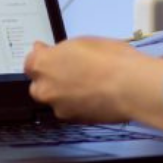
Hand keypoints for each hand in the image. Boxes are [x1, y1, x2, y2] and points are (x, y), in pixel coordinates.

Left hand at [24, 38, 162, 130]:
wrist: (131, 87)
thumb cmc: (112, 60)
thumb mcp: (84, 42)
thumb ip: (62, 51)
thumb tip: (55, 53)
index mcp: (43, 64)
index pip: (30, 63)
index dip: (43, 59)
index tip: (50, 55)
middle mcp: (45, 88)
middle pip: (39, 85)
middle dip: (51, 80)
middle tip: (72, 72)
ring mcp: (59, 107)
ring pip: (57, 100)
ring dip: (66, 94)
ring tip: (90, 85)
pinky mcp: (75, 121)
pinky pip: (72, 110)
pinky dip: (79, 104)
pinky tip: (96, 96)